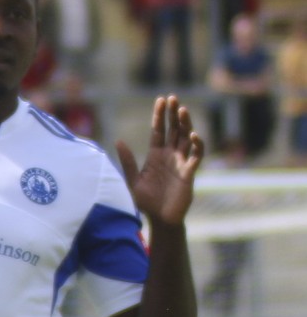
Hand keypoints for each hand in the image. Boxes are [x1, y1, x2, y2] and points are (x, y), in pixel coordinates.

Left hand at [117, 95, 203, 227]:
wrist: (159, 218)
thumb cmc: (146, 201)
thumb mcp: (132, 180)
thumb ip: (127, 161)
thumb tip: (118, 141)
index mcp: (156, 155)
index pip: (158, 130)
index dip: (160, 116)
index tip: (161, 100)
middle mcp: (170, 155)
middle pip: (173, 129)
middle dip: (173, 114)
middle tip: (173, 98)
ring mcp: (181, 162)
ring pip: (186, 138)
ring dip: (186, 124)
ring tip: (182, 109)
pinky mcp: (190, 172)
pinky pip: (196, 155)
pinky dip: (197, 144)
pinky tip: (193, 135)